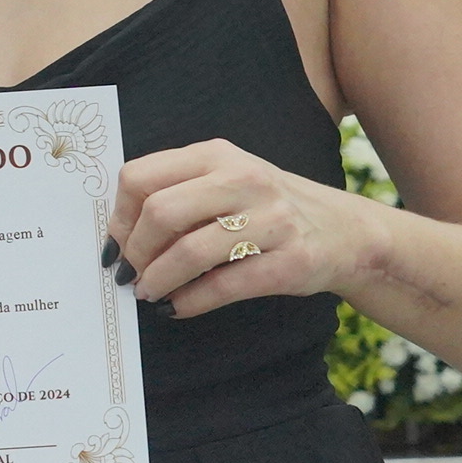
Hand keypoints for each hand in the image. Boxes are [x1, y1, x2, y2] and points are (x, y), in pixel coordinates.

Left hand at [105, 138, 374, 319]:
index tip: (116, 242)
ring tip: (149, 293)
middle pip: (161, 212)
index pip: (140, 177)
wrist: (345, 231)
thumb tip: (116, 233)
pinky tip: (178, 307)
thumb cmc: (266, 207)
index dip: (119, 216)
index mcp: (216, 155)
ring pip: (191, 251)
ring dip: (159, 280)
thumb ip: (176, 193)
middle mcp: (244, 179)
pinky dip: (191, 301)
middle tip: (130, 273)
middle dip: (136, 251)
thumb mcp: (225, 180)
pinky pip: (225, 285)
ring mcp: (272, 218)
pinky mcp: (291, 261)